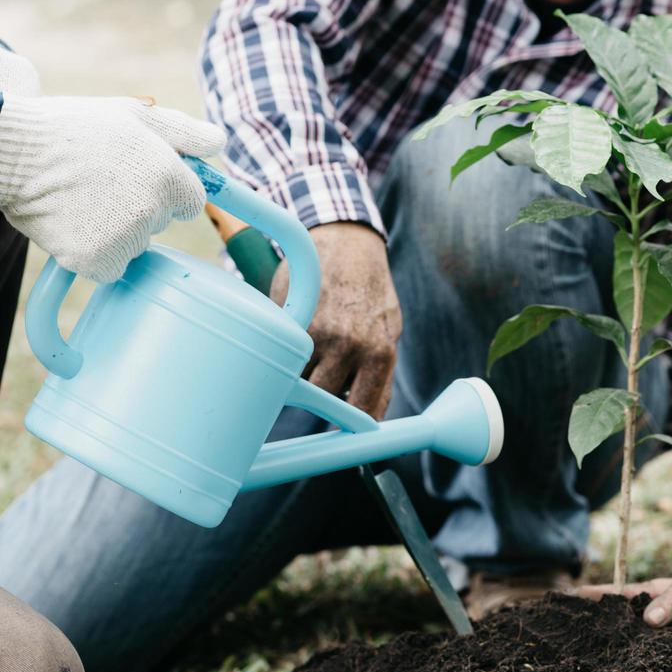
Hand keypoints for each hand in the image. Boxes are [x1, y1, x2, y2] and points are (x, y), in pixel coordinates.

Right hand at [0, 97, 223, 281]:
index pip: (190, 200)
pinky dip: (93, 255)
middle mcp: (152, 209)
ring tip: (81, 200)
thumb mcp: (133, 116)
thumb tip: (220, 143)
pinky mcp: (96, 261)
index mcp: (167, 174)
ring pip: (134, 247)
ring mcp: (124, 238)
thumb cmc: (72, 129)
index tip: (136, 177)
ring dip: (114, 232)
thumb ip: (183, 132)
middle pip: (159, 222)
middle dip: (138, 207)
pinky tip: (72, 225)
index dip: (164, 188)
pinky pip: (110, 268)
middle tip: (98, 181)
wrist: (12, 151)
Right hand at [270, 223, 401, 418]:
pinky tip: (292, 337)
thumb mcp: (389, 327)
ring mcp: (316, 333)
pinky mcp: (290, 319)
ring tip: (305, 354)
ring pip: (299, 378)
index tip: (340, 432)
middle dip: (319, 397)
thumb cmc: (369, 287)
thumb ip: (380, 371)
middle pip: (323, 399)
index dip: (349, 425)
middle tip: (317, 386)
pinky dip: (284, 351)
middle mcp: (348, 345)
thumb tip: (372, 413)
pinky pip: (283, 353)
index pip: (362, 411)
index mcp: (379, 352)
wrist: (345, 239)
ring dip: (299, 374)